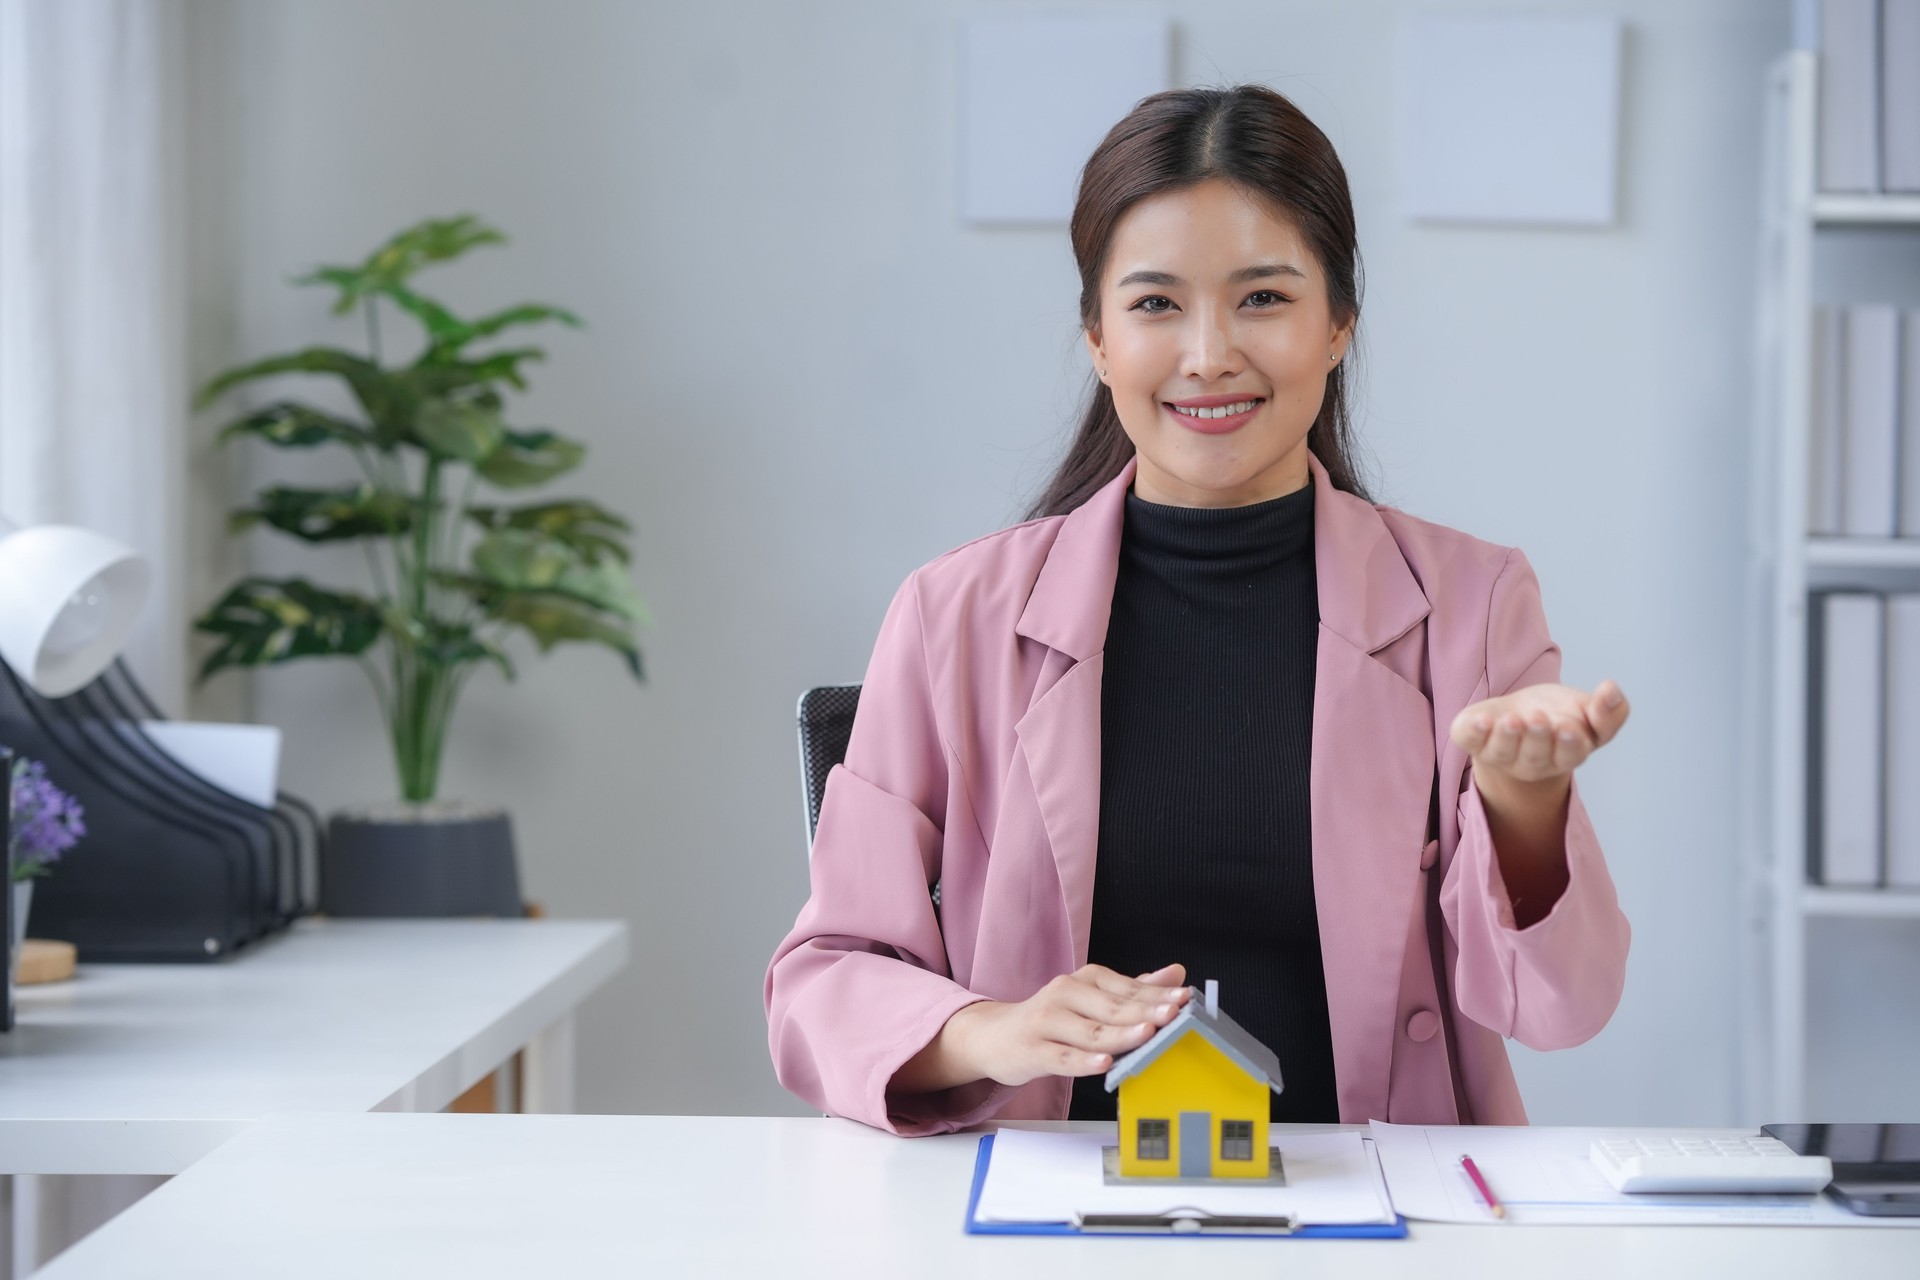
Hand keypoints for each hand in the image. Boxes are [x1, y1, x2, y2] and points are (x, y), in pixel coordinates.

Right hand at [897, 964, 1191, 1093]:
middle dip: (1145, 1011)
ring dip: (1120, 1033)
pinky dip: (1083, 1061)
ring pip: (1090, 1031)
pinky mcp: (1033, 1050)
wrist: (995, 1036)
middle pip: (1112, 1007)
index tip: (1185, 998)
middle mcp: (1065, 995)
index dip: (1157, 994)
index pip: (1128, 987)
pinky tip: (1103, 1063)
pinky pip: (1062, 1057)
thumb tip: (1176, 973)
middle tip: (1174, 1013)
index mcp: (1085, 980)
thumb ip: (1134, 988)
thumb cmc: (1052, 1019)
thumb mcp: (1091, 998)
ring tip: (1147, 1034)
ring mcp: (1047, 1022)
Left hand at [1448, 680, 1629, 788]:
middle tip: (1539, 719)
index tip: (1569, 726)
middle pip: (1536, 757)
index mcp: (1565, 754)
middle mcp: (1532, 762)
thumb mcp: (1588, 710)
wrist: (1517, 715)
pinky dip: (1474, 732)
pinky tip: (1481, 719)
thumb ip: (1608, 710)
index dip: (1569, 744)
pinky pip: (1470, 741)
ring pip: (1503, 752)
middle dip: (1537, 738)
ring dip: (1508, 737)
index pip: (1570, 755)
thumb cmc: (1558, 714)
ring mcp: (1501, 754)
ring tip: (1513, 720)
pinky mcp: (1473, 741)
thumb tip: (1612, 689)